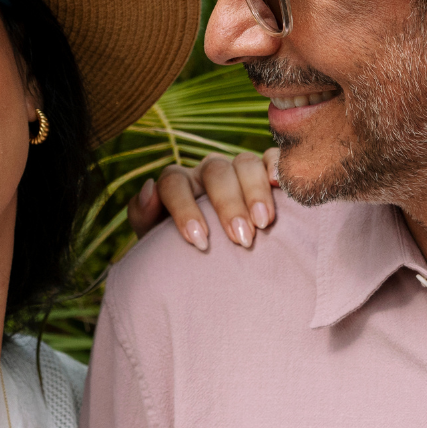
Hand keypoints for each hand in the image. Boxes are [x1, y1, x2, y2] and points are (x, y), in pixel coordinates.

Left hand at [127, 148, 279, 249]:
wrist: (216, 269)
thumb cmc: (184, 254)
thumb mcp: (156, 241)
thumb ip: (144, 215)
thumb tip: (148, 188)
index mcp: (178, 184)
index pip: (174, 183)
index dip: (184, 209)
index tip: (199, 241)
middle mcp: (207, 172)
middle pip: (215, 172)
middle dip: (227, 205)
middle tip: (241, 239)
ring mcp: (238, 169)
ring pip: (245, 163)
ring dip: (255, 191)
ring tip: (264, 223)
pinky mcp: (267, 170)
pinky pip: (275, 158)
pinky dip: (279, 167)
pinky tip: (282, 186)